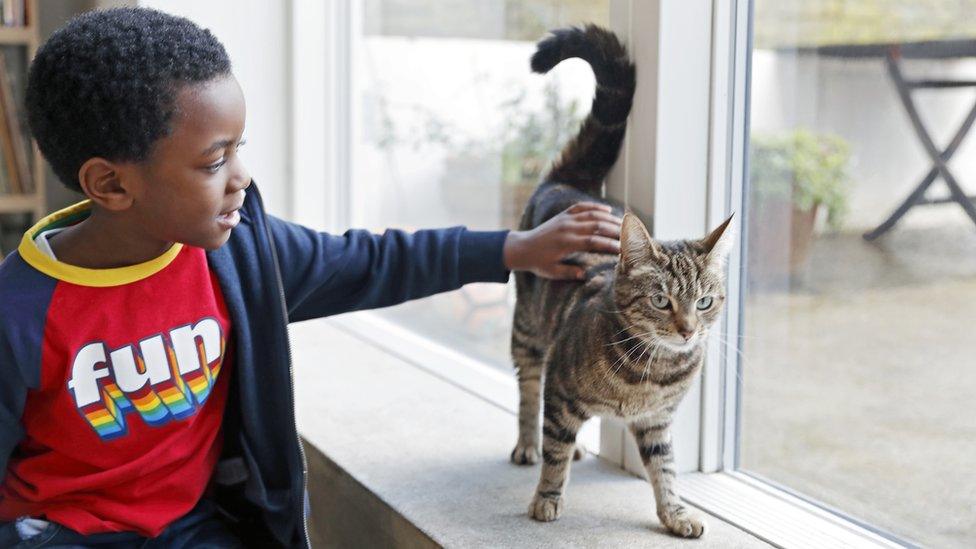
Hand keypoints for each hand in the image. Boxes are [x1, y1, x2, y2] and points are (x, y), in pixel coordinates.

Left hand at [503, 202, 621, 279]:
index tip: (623, 250)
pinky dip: (595, 207)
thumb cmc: (538, 262)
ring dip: (610, 218)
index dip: (610, 245)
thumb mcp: (552, 272)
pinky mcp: (563, 215)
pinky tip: (607, 210)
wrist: (522, 247)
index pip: (594, 242)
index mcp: (566, 243)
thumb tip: (586, 275)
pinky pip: (582, 207)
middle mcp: (568, 228)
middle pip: (597, 226)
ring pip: (592, 215)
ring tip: (624, 224)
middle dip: (615, 230)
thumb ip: (569, 273)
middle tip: (630, 235)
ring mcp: (566, 219)